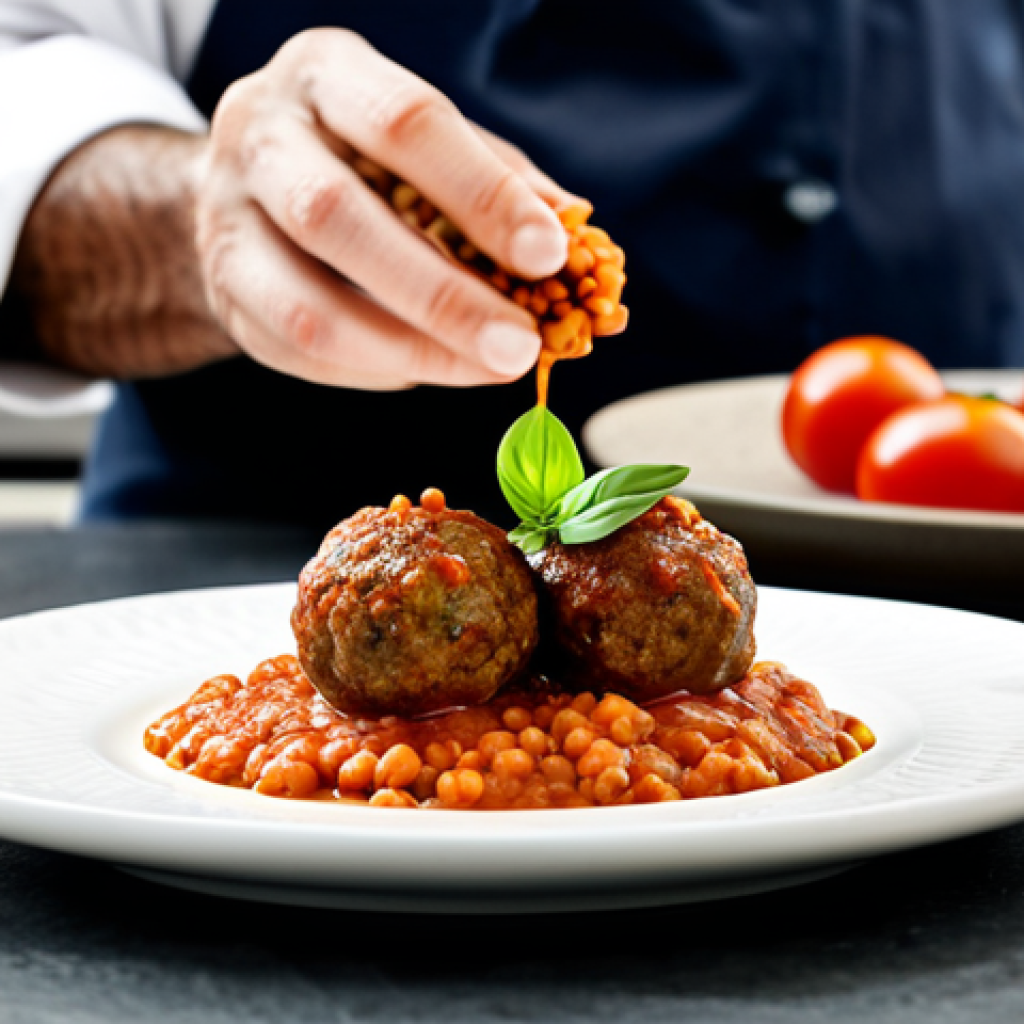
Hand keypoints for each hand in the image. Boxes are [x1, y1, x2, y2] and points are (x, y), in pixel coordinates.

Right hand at [196, 28, 578, 389]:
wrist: (249, 184)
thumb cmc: (365, 158)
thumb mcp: (428, 143)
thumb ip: (499, 181)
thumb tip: (580, 236)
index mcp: (326, 75)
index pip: (406, 125)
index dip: (482, 194)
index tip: (550, 254)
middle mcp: (259, 138)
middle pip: (337, 218)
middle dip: (442, 296)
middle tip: (520, 346)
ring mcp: (226, 222)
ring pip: (309, 308)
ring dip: (411, 350)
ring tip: (486, 368)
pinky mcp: (224, 295)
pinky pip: (300, 353)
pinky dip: (377, 367)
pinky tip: (430, 364)